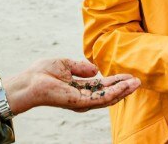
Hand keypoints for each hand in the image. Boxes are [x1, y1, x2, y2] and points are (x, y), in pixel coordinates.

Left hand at [4, 58, 139, 114]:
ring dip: (123, 90)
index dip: (116, 81)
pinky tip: (124, 86)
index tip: (129, 76)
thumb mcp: (65, 64)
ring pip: (108, 97)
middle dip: (123, 87)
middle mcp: (83, 97)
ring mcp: (82, 101)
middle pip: (108, 93)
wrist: (29, 82)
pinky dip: (114, 92)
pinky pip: (101, 98)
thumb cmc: (42, 73)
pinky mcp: (80, 102)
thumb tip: (96, 69)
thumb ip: (81, 67)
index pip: (102, 85)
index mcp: (80, 87)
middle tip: (138, 81)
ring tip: (136, 83)